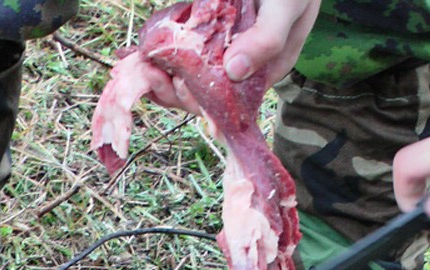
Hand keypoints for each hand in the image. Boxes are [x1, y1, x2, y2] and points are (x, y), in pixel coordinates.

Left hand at [140, 1, 318, 112]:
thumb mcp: (286, 8)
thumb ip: (266, 39)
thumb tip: (234, 72)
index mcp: (266, 69)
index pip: (232, 100)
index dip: (203, 100)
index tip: (180, 84)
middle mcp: (244, 64)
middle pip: (207, 91)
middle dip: (176, 89)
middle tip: (152, 73)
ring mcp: (225, 47)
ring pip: (193, 74)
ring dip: (166, 75)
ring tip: (143, 66)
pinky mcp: (209, 27)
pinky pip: (186, 48)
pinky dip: (165, 52)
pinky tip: (147, 53)